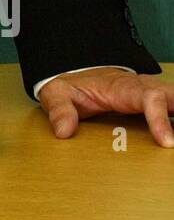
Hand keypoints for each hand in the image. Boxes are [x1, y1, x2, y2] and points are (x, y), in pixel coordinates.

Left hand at [38, 68, 173, 145]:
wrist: (80, 77)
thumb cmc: (73, 87)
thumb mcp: (57, 93)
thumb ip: (59, 110)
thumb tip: (64, 131)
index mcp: (122, 87)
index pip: (149, 97)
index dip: (160, 119)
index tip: (167, 142)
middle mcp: (143, 87)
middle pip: (172, 96)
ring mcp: (153, 93)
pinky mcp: (157, 102)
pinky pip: (172, 108)